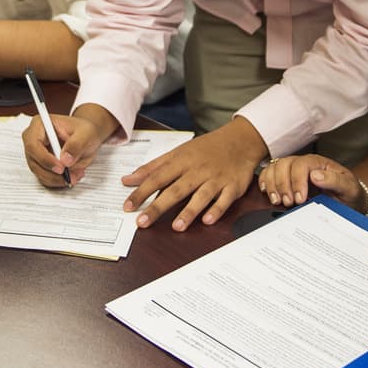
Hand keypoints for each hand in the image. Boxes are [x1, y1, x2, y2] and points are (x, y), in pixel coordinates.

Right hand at [22, 113, 103, 187]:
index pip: (33, 144)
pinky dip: (58, 181)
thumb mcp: (86, 133)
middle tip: (70, 176)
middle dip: (53, 173)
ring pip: (39, 173)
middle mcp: (33, 139)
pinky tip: (72, 175)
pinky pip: (45, 178)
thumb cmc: (83, 130)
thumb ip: (76, 145)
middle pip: (34, 161)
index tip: (61, 168)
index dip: (45, 158)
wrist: (86, 137)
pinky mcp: (40, 165)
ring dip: (57, 179)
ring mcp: (35, 154)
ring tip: (76, 175)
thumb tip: (65, 160)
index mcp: (40, 125)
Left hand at [121, 117, 267, 231]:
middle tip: (142, 222)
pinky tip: (208, 220)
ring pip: (201, 195)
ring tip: (176, 227)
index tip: (128, 206)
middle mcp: (198, 170)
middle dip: (158, 206)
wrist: (240, 140)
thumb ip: (152, 168)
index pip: (157, 178)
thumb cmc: (205, 149)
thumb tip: (127, 180)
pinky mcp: (233, 186)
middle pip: (176, 190)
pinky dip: (217, 209)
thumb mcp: (177, 153)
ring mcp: (216, 178)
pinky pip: (225, 199)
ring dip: (189, 211)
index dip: (141, 192)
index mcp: (181, 161)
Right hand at [258, 155, 364, 209]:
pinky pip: (269, 174)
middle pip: (284, 165)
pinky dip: (265, 182)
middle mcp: (303, 164)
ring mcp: (292, 171)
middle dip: (283, 184)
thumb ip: (335, 181)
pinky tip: (267, 193)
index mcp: (318, 163)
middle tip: (288, 203)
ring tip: (277, 201)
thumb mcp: (348, 188)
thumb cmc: (348, 193)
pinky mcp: (285, 180)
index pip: (302, 165)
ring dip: (272, 185)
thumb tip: (315, 176)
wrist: (348, 202)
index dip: (297, 181)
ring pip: (274, 168)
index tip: (299, 198)